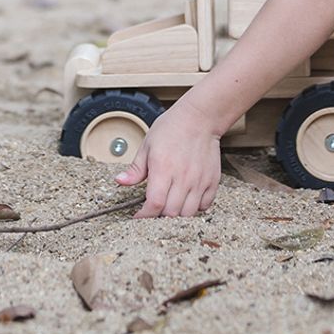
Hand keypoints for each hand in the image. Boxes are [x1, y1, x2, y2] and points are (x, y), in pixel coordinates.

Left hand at [115, 97, 220, 217]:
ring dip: (178, 214)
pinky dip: (196, 207)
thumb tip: (120, 181)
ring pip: (188, 213)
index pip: (154, 204)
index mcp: (163, 168)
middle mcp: (183, 177)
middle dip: (159, 216)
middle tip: (155, 209)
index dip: (144, 216)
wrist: (200, 116)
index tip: (138, 215)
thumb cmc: (173, 127)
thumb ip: (136, 168)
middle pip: (171, 213)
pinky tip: (188, 199)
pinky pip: (205, 204)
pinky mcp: (212, 179)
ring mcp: (199, 179)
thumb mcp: (148, 144)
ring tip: (171, 205)